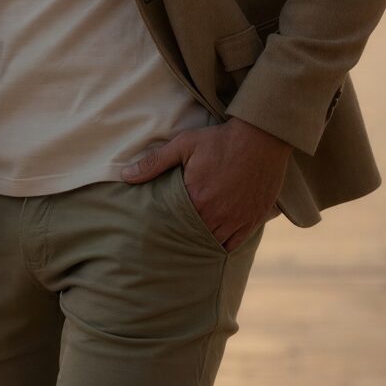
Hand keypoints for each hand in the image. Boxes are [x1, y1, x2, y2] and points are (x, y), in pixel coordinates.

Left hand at [121, 118, 290, 250]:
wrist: (260, 138)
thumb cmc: (219, 140)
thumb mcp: (184, 145)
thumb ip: (154, 162)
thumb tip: (126, 175)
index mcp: (197, 198)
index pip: (174, 224)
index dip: (166, 227)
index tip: (157, 229)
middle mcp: (216, 215)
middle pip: (193, 237)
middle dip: (182, 238)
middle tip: (171, 241)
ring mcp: (236, 220)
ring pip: (213, 243)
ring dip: (202, 243)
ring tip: (189, 244)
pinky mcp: (252, 220)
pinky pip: (235, 245)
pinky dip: (223, 247)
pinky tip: (213, 245)